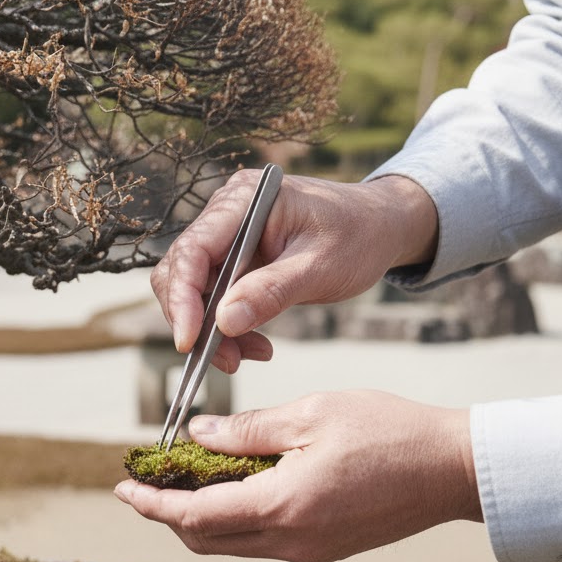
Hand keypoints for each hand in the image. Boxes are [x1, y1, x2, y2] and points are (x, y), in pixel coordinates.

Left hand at [114, 391, 481, 561]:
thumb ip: (246, 431)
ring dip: (198, 518)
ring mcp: (308, 552)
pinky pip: (261, 542)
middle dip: (167, 514)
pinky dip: (233, 519)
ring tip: (181, 480)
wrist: (452, 469)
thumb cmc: (388, 432)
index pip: (194, 516)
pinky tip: (229, 487)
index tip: (122, 488)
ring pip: (231, 545)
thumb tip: (197, 437)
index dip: (151, 504)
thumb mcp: (309, 414)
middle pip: (205, 540)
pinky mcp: (323, 550)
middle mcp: (290, 541)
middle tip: (146, 482)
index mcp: (282, 506)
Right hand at [152, 171, 439, 368]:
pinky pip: (213, 296)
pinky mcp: (232, 256)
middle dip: (196, 322)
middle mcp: (225, 213)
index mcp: (244, 200)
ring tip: (248, 356)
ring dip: (212, 330)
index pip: (193, 249)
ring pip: (193, 290)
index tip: (189, 341)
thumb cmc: (358, 236)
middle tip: (227, 361)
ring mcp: (226, 234)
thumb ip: (272, 292)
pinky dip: (228, 326)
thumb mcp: (321, 267)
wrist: (379, 226)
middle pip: (181, 272)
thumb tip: (224, 321)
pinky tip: (256, 345)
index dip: (183, 298)